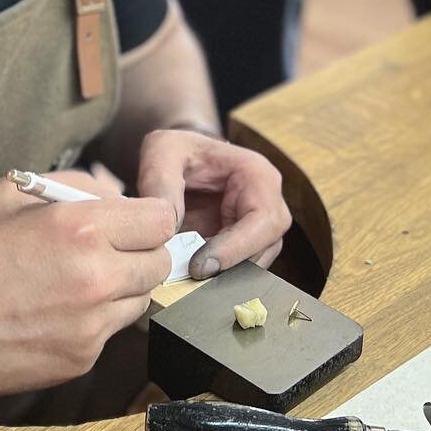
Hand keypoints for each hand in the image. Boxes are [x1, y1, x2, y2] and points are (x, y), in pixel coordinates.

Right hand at [0, 170, 173, 399]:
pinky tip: (55, 310)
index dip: (148, 216)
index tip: (131, 219)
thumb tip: (117, 196)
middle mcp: (95, 278)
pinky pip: (109, 332)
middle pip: (159, 263)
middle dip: (140, 251)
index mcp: (81, 229)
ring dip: (121, 287)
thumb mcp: (13, 192)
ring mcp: (90, 327)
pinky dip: (95, 320)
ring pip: (140, 300)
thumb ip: (77, 185)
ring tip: (75, 279)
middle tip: (107, 248)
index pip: (160, 220)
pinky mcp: (79, 361)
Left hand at [135, 130, 290, 279]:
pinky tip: (189, 279)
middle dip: (229, 269)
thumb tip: (169, 227)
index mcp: (258, 174)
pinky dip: (216, 278)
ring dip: (223, 277)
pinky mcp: (245, 244)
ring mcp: (260, 226)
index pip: (263, 221)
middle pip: (265, 249)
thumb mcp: (161, 151)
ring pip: (255, 265)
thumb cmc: (175, 149)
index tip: (200, 267)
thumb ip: (161, 183)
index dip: (236, 249)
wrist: (177, 158)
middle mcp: (269, 201)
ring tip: (186, 281)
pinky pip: (239, 269)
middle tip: (189, 280)